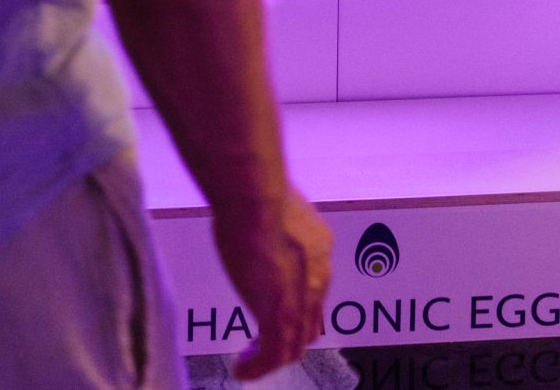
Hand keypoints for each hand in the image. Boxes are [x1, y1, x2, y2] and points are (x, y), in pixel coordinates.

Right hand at [212, 184, 331, 379]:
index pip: (315, 288)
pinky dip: (258, 366)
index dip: (299, 305)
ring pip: (294, 343)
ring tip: (250, 361)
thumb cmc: (257, 191)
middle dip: (290, 335)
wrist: (257, 198)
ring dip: (272, 356)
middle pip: (310, 320)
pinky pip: (272, 353)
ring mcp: (300, 298)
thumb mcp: (272, 205)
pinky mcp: (279, 313)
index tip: (277, 308)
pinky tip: (241, 369)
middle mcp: (318, 275)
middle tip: (264, 343)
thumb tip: (256, 215)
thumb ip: (271, 219)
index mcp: (318, 247)